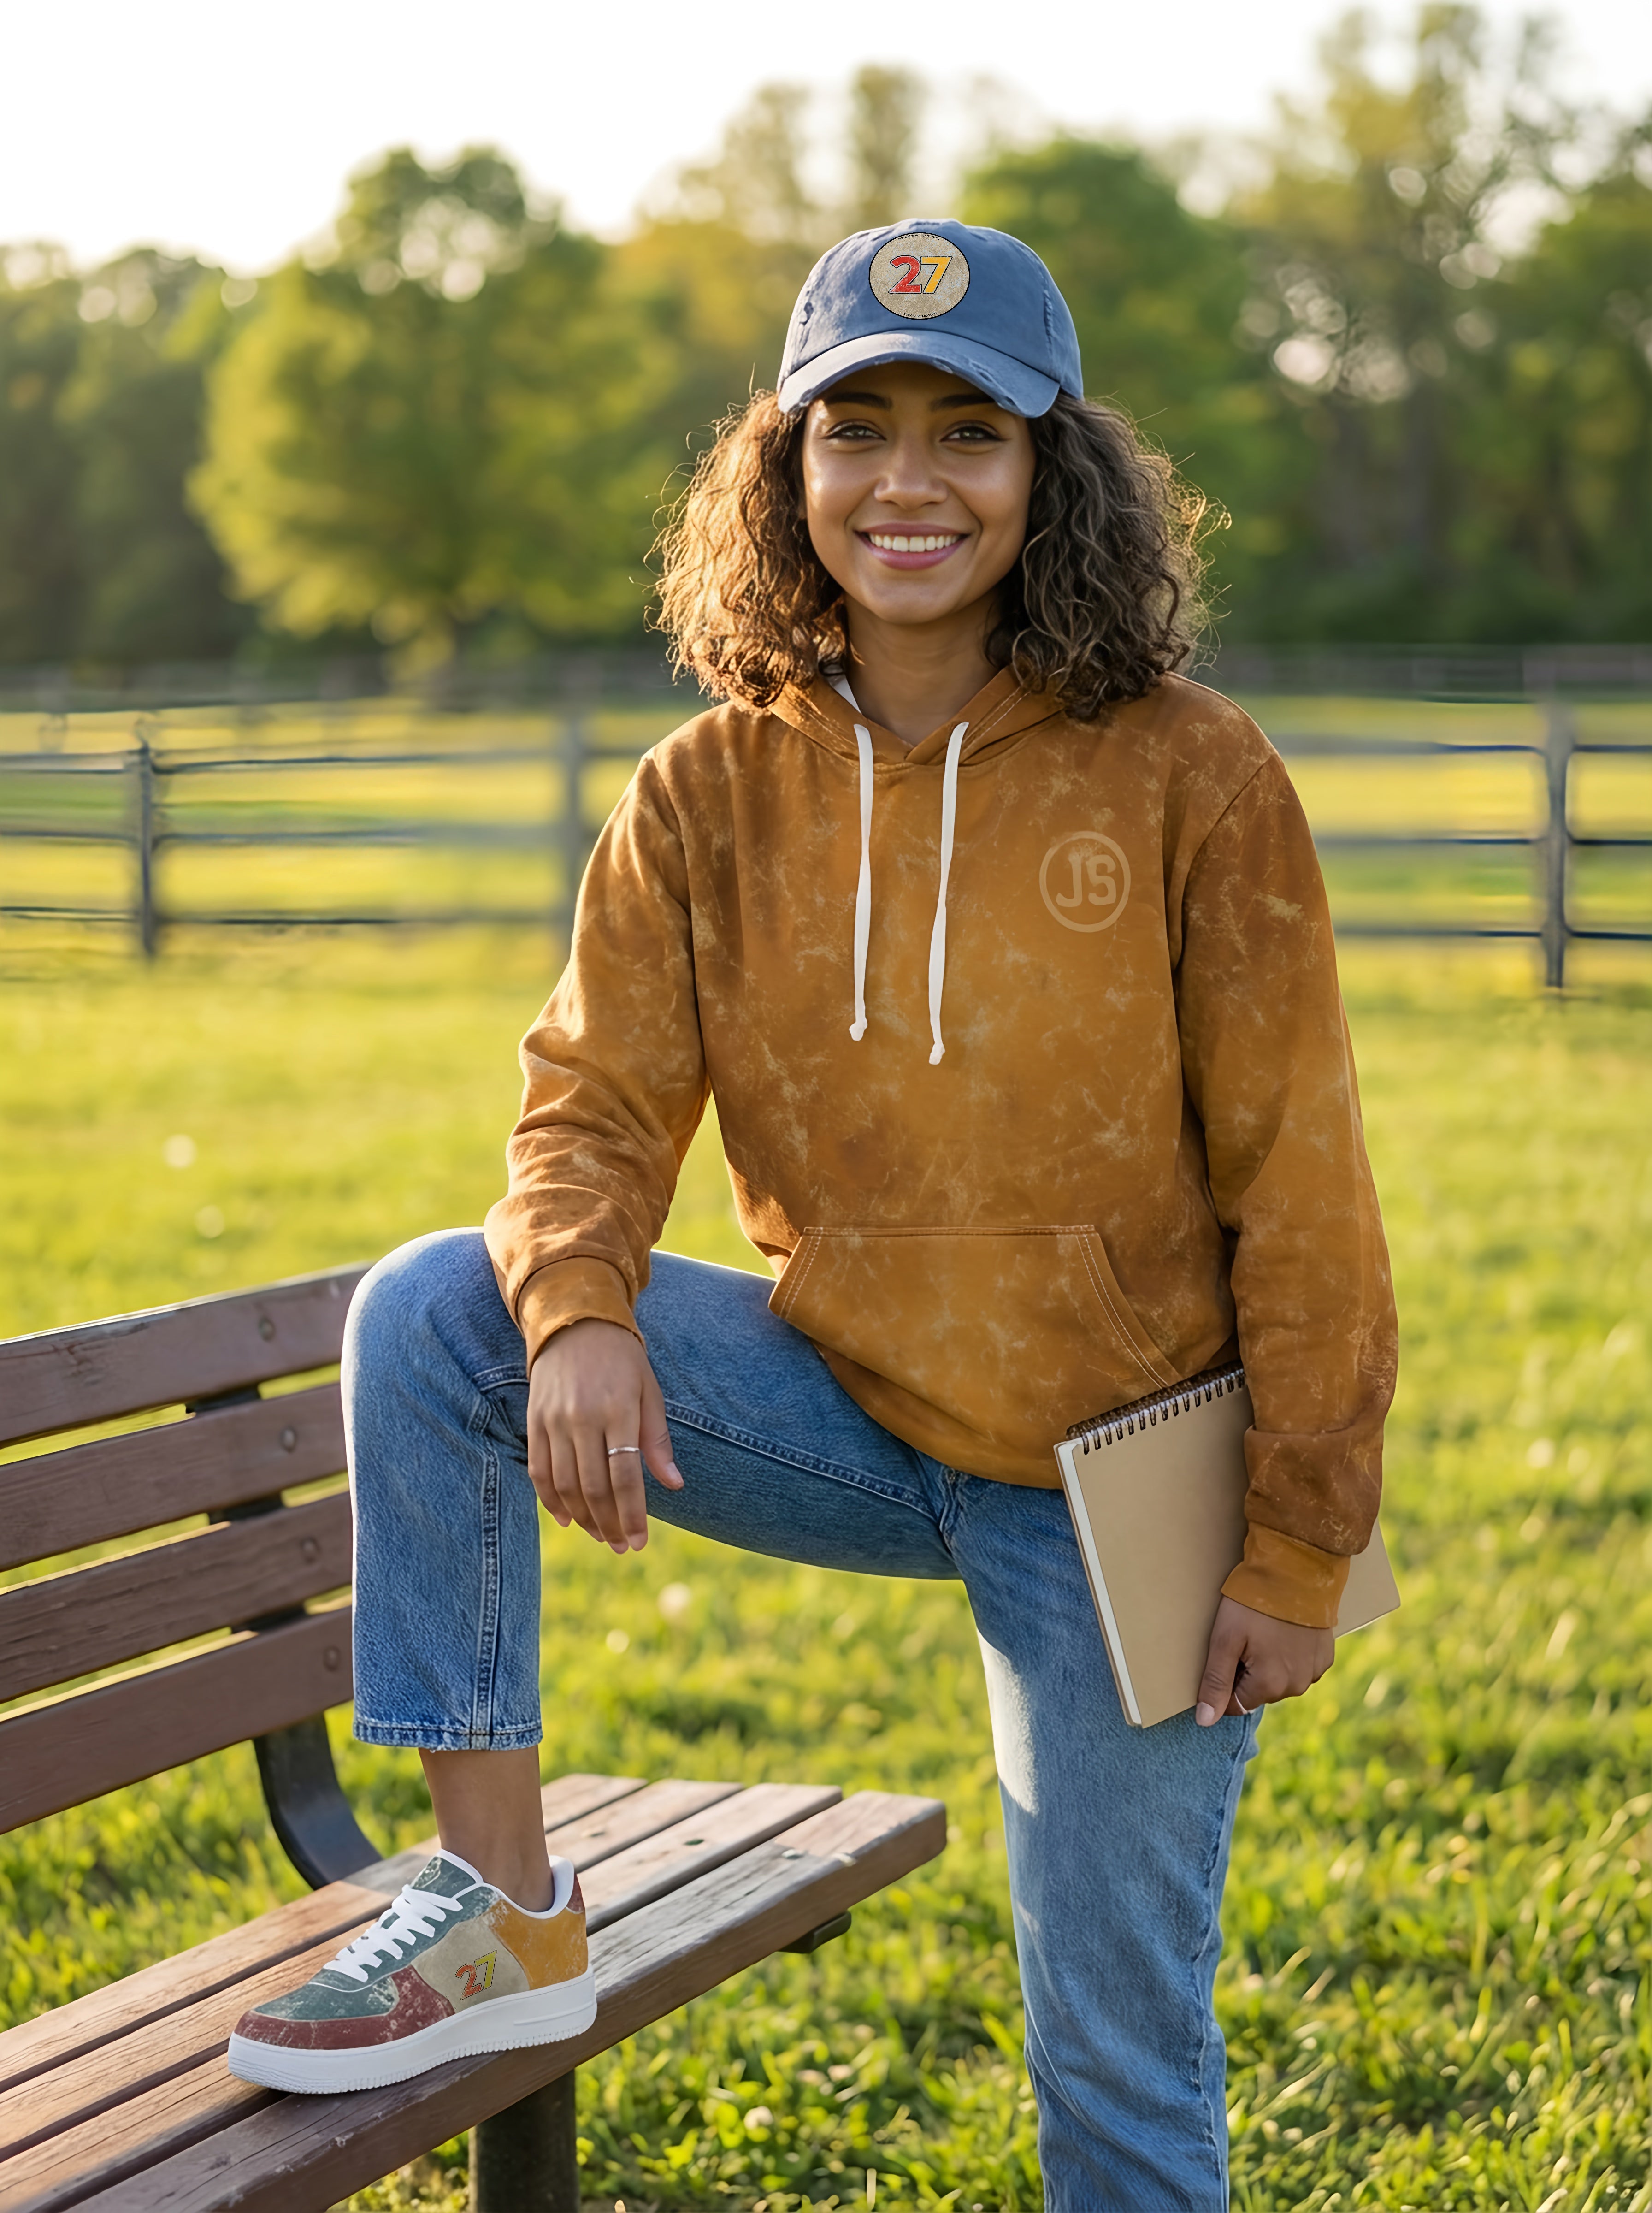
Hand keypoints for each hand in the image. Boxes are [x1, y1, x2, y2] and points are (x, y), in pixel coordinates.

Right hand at [527, 1318, 681, 1553]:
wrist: (576, 1322)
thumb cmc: (622, 1360)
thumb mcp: (649, 1393)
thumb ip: (657, 1441)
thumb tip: (674, 1485)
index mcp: (618, 1411)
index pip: (625, 1477)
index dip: (632, 1515)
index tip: (639, 1542)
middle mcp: (583, 1418)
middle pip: (594, 1488)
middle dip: (609, 1524)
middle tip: (620, 1546)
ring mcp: (554, 1420)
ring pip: (565, 1485)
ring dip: (583, 1518)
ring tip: (600, 1535)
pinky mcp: (534, 1421)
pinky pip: (539, 1470)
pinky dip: (550, 1500)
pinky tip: (566, 1518)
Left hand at [1195, 1595, 1332, 1724]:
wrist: (1297, 1569)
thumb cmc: (1254, 1603)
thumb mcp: (1225, 1639)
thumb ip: (1215, 1682)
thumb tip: (1205, 1720)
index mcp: (1270, 1685)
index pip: (1235, 1704)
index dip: (1226, 1679)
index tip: (1229, 1651)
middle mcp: (1296, 1685)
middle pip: (1258, 1691)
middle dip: (1247, 1671)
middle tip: (1246, 1636)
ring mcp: (1313, 1671)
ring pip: (1279, 1680)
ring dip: (1269, 1664)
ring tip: (1265, 1631)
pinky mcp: (1325, 1656)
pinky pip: (1299, 1667)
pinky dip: (1289, 1654)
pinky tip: (1284, 1630)